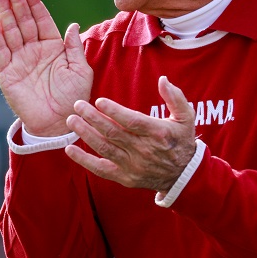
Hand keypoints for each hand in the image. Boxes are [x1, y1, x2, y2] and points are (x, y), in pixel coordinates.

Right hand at [0, 0, 92, 136]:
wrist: (60, 123)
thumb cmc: (74, 98)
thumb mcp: (81, 70)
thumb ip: (74, 47)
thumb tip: (72, 25)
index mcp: (52, 47)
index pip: (41, 20)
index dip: (35, 4)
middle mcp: (34, 51)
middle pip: (23, 21)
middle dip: (16, 2)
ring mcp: (19, 60)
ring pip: (10, 31)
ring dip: (3, 12)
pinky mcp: (7, 73)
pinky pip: (0, 51)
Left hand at [64, 76, 196, 191]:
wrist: (183, 175)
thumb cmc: (181, 140)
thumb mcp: (186, 117)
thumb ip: (175, 97)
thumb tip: (163, 80)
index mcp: (158, 133)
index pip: (132, 121)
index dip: (114, 111)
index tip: (99, 101)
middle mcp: (144, 150)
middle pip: (113, 133)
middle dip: (93, 118)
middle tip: (77, 105)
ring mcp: (133, 166)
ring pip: (104, 148)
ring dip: (85, 134)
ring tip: (72, 120)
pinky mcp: (125, 177)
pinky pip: (101, 169)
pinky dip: (84, 160)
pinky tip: (70, 149)